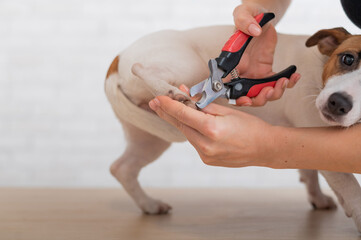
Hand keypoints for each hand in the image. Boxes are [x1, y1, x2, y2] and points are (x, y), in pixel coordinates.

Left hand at [148, 95, 277, 167]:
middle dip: (167, 113)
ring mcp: (206, 156)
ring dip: (180, 121)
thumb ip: (203, 105)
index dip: (168, 105)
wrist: (264, 149)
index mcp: (212, 130)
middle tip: (154, 103)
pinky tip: (191, 123)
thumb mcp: (227, 111)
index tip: (158, 97)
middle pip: (180, 125)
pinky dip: (191, 131)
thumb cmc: (250, 127)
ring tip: (171, 109)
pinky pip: (195, 142)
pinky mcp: (207, 160)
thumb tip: (185, 95)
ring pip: (187, 134)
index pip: (183, 114)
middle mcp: (206, 146)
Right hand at [231, 2, 299, 106]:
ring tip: (285, 80)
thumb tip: (254, 32)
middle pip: (245, 96)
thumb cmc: (249, 15)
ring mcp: (254, 74)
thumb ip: (244, 20)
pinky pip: (276, 85)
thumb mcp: (243, 13)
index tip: (245, 99)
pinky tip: (294, 76)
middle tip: (270, 90)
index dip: (234, 97)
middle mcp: (241, 72)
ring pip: (262, 95)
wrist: (262, 18)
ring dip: (274, 93)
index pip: (227, 86)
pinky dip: (287, 84)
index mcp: (231, 63)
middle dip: (258, 99)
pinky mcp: (267, 73)